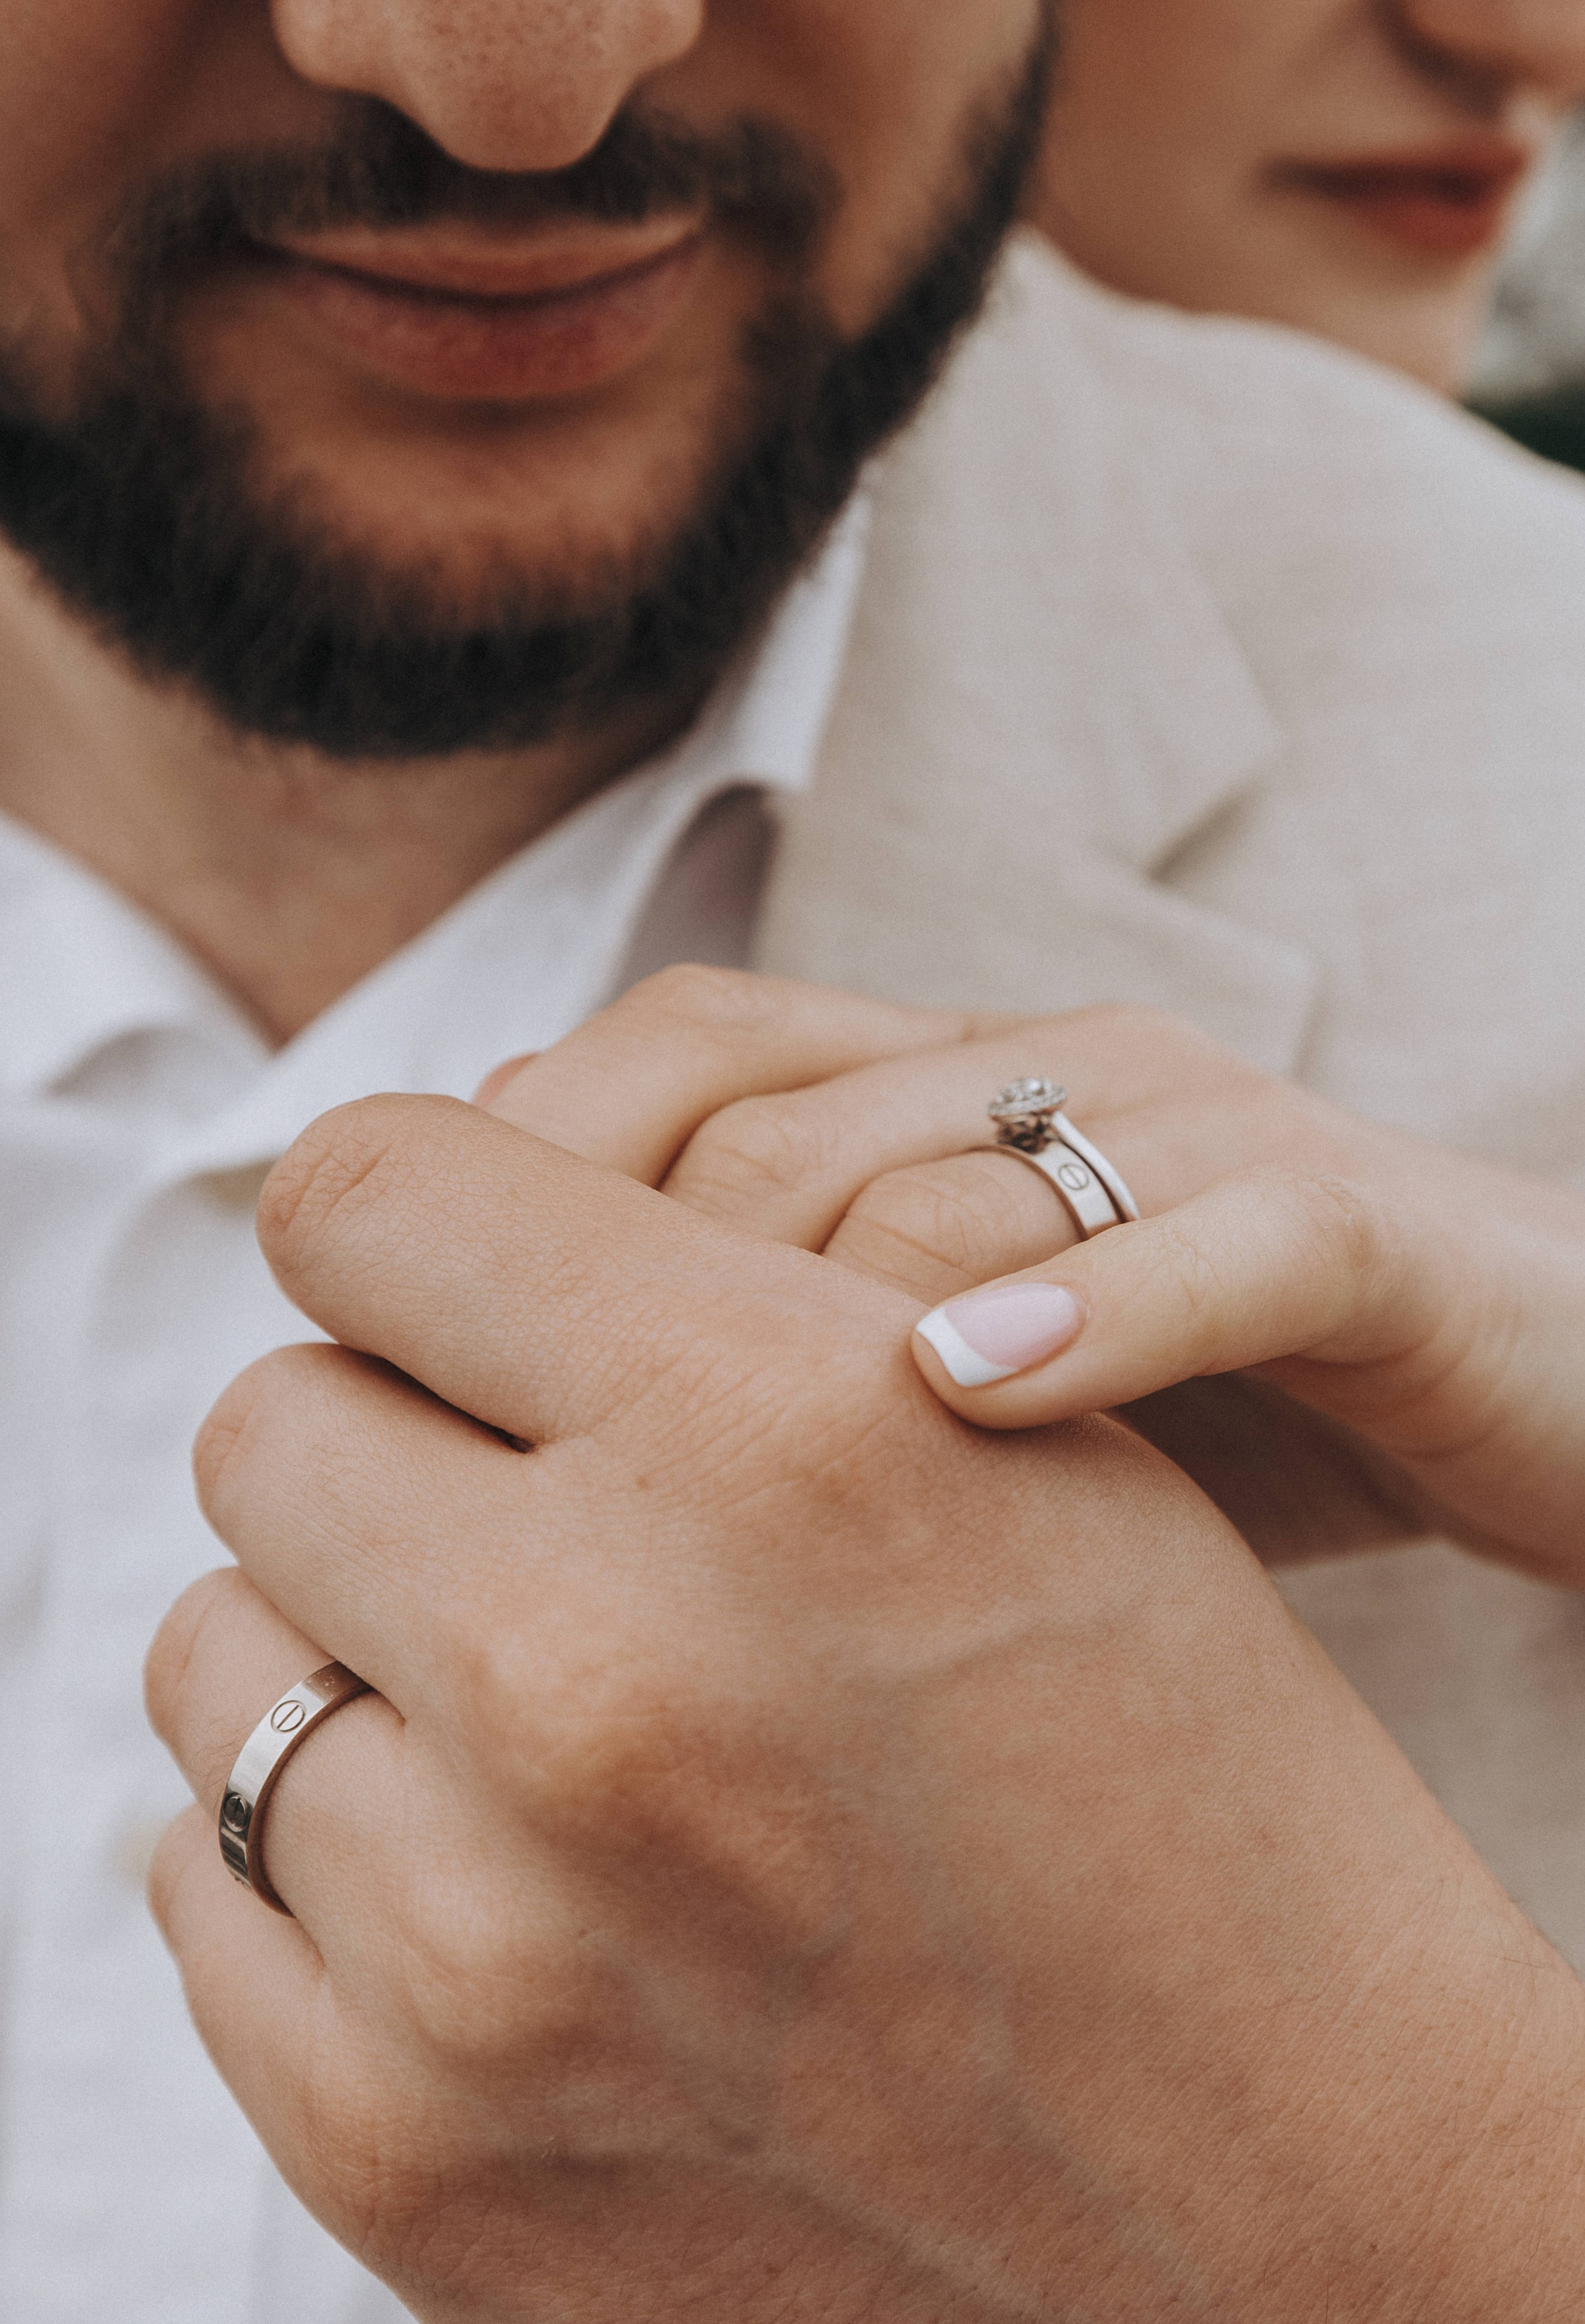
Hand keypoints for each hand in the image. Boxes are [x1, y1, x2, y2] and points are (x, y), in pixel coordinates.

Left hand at [148, 1093, 1584, 2321]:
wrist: (1279, 2192)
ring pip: (221, 1653)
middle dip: (389, 1436)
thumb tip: (412, 1236)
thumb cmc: (1180, 1780)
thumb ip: (707, 1299)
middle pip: (273, 1420)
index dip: (415, 1222)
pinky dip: (329, 1846)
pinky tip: (500, 1866)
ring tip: (533, 1707)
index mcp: (779, 1437)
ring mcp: (482, 1946)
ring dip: (349, 1644)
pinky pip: (206, 1883)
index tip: (456, 1281)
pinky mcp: (401, 2145)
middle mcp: (599, 1674)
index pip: (372, 1193)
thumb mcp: (1027, 1454)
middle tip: (525, 1511)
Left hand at [475, 969, 1584, 1576]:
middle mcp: (1045, 1079)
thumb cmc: (1204, 1412)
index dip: (520, 1190)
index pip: (671, 1060)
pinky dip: (1095, 1310)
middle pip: (764, 1120)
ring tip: (693, 1504)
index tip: (407, 1371)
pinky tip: (968, 1401)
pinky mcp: (1365, 1228)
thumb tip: (486, 1408)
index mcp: (935, 1095)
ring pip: (958, 1166)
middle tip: (519, 1495)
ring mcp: (1206, 1136)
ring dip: (807, 1323)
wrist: (1532, 1388)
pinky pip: (1225, 1230)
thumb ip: (765, 1366)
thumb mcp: (950, 1386)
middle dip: (615, 1299)